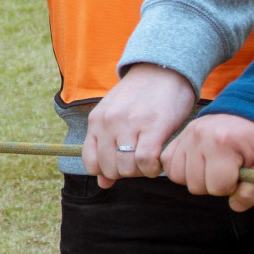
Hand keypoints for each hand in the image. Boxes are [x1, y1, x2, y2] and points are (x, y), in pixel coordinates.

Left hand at [83, 63, 196, 187]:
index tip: (122, 166)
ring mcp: (130, 124)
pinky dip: (154, 169)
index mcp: (97, 120)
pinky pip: (146, 162)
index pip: (90, 163)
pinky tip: (159, 161)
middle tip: (140, 164)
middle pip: (110, 169)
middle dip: (126, 173)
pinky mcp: (154, 126)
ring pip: (127, 168)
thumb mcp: (115, 118)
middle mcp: (109, 122)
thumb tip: (103, 184)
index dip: (107, 172)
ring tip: (150, 161)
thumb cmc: (140, 97)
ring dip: (141, 172)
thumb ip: (106, 148)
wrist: (163, 69)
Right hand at [162, 113, 253, 210]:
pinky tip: (200, 165)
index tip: (242, 173)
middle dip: (215, 185)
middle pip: (196, 185)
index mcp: (222, 143)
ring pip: (179, 177)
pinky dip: (183, 170)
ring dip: (198, 178)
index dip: (233, 187)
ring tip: (215, 167)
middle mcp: (198, 137)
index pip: (218, 187)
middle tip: (230, 171)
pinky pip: (169, 164)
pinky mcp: (179, 136)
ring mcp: (186, 135)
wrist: (253, 110)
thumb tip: (236, 205)